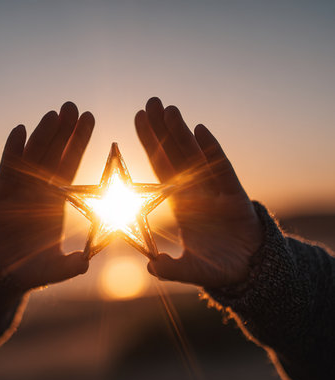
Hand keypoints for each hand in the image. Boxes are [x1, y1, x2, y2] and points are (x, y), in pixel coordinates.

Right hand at [0, 102, 93, 289]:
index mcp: (56, 199)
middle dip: (63, 131)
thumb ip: (69, 267)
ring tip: (53, 114)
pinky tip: (20, 130)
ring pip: (32, 155)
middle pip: (53, 153)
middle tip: (73, 106)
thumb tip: (85, 264)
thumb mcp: (54, 269)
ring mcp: (19, 188)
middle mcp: (39, 189)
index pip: (70, 164)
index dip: (79, 142)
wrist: (1, 272)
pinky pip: (7, 167)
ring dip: (42, 134)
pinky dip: (12, 149)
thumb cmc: (31, 268)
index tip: (90, 118)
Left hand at [136, 98, 261, 287]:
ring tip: (167, 109)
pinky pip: (223, 169)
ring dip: (182, 133)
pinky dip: (212, 150)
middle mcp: (196, 192)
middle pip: (176, 154)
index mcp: (181, 203)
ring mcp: (216, 191)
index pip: (161, 168)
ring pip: (197, 156)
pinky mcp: (236, 196)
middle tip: (149, 102)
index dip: (150, 145)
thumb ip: (172, 269)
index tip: (137, 120)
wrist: (248, 269)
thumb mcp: (191, 270)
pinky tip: (201, 130)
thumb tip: (150, 267)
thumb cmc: (216, 267)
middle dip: (162, 130)